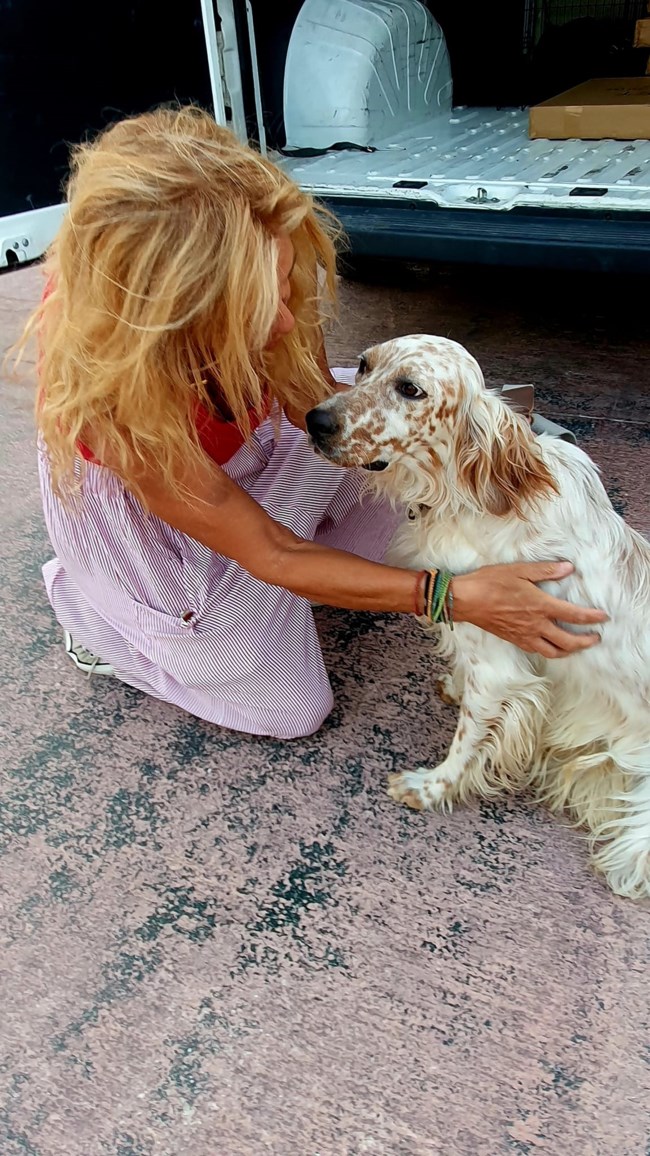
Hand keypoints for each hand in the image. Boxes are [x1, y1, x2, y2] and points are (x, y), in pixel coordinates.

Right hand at [451, 561, 606, 657]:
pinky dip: (550, 651)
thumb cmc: (490, 582)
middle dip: (585, 642)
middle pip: (568, 641)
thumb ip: (545, 571)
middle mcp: (536, 625)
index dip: (592, 618)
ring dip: (569, 651)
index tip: (603, 617)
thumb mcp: (519, 570)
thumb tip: (568, 568)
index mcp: (540, 606)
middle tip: (595, 638)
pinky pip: (538, 650)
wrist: (466, 600)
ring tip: (577, 646)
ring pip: (554, 651)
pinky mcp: (514, 640)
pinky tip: (552, 645)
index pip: (574, 615)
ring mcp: (525, 635)